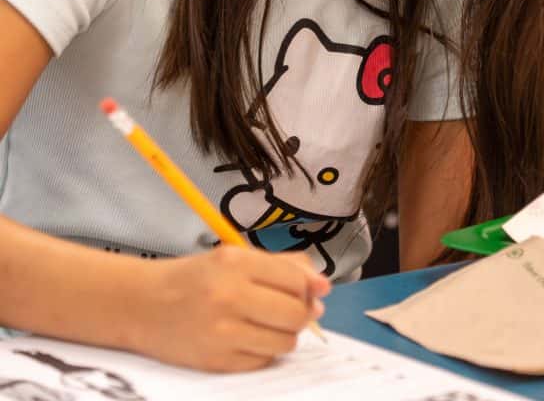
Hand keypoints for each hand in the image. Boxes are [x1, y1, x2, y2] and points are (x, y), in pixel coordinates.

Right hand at [134, 246, 330, 371]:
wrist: (142, 304)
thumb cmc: (194, 277)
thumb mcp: (234, 257)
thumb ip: (281, 266)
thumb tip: (323, 285)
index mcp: (235, 263)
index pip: (296, 280)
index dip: (307, 287)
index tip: (305, 289)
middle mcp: (229, 296)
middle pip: (295, 314)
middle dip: (300, 313)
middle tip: (288, 308)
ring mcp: (222, 333)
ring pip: (284, 342)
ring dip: (284, 334)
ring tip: (266, 322)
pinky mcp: (217, 362)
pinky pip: (263, 361)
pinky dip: (263, 350)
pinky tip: (248, 337)